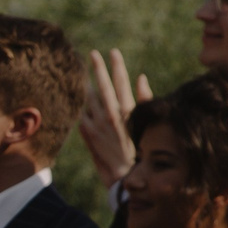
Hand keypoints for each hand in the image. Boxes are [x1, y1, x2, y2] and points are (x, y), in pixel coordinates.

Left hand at [81, 50, 153, 192]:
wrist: (126, 175)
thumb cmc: (141, 150)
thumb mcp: (146, 123)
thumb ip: (145, 99)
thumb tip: (141, 77)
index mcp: (128, 111)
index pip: (121, 82)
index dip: (116, 66)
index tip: (112, 51)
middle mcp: (112, 116)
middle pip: (103, 86)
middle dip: (98, 68)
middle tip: (92, 53)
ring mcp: (98, 125)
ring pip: (90, 99)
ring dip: (88, 85)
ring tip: (84, 72)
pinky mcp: (88, 135)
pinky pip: (83, 115)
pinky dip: (83, 107)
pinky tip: (81, 100)